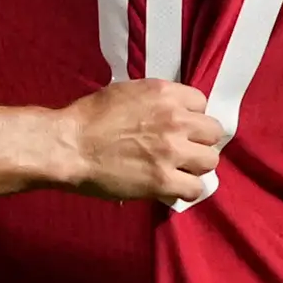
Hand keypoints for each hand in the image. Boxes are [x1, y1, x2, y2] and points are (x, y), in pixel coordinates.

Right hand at [57, 78, 223, 203]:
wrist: (70, 145)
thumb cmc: (89, 118)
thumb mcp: (126, 92)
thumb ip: (155, 101)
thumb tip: (170, 114)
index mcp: (165, 94)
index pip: (201, 103)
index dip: (190, 117)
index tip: (178, 127)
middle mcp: (175, 119)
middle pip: (212, 132)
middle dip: (198, 141)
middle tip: (181, 150)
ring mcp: (172, 151)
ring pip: (210, 161)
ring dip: (196, 166)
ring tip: (179, 170)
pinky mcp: (163, 179)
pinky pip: (195, 188)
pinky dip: (186, 190)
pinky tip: (173, 188)